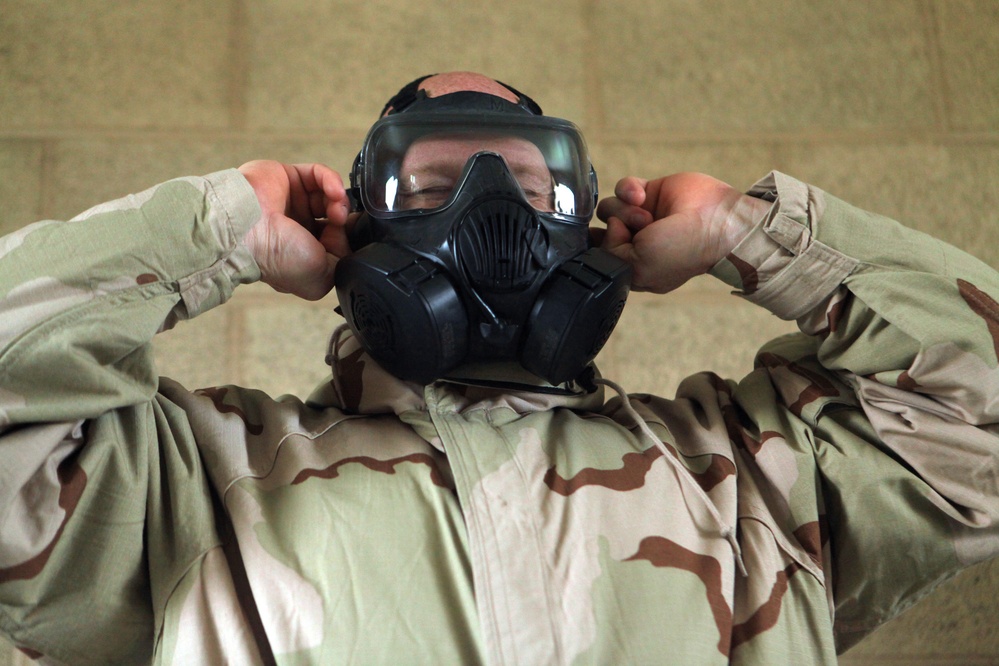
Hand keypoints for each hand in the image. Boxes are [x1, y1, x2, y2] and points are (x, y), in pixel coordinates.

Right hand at [240, 160, 351, 300]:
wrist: (248, 229)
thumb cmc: (277, 257)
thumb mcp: (321, 277)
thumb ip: (342, 262)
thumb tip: (348, 241)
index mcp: (302, 252)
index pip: (335, 241)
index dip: (347, 238)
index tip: (351, 238)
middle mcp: (298, 228)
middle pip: (335, 216)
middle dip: (345, 219)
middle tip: (341, 222)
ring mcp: (294, 202)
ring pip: (330, 195)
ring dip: (340, 201)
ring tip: (336, 209)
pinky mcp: (290, 177)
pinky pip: (319, 174)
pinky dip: (331, 181)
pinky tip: (334, 191)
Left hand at [595, 173, 770, 292]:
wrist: (716, 221)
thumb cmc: (683, 251)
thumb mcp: (639, 268)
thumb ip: (610, 255)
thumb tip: (607, 229)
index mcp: (634, 267)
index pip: (600, 256)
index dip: (599, 248)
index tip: (611, 242)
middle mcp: (636, 243)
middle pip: (602, 231)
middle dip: (614, 229)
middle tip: (636, 230)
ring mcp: (642, 217)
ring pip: (610, 208)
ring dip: (624, 210)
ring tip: (646, 215)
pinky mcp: (648, 194)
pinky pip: (623, 188)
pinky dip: (628, 190)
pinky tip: (642, 195)